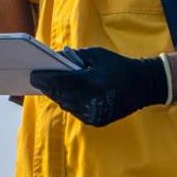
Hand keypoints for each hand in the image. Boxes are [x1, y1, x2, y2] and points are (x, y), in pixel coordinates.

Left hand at [29, 46, 168, 126]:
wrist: (143, 86)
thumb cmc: (118, 66)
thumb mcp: (97, 55)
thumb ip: (75, 57)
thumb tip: (55, 59)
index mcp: (92, 81)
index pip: (61, 82)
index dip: (45, 79)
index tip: (33, 75)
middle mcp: (91, 100)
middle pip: (61, 95)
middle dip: (49, 87)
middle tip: (38, 80)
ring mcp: (94, 113)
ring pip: (67, 105)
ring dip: (58, 96)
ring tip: (49, 87)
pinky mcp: (96, 121)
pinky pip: (76, 112)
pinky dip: (70, 103)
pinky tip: (67, 95)